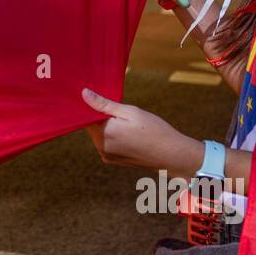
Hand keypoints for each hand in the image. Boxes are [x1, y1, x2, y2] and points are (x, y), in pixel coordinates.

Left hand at [81, 88, 197, 172]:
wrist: (171, 155)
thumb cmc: (154, 130)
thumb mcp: (130, 112)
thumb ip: (104, 104)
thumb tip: (83, 94)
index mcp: (103, 133)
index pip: (86, 116)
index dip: (94, 106)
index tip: (105, 101)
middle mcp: (101, 147)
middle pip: (93, 126)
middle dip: (103, 117)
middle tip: (123, 112)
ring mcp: (106, 156)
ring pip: (100, 134)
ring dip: (108, 127)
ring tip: (129, 125)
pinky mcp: (112, 161)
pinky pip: (106, 143)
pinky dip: (113, 137)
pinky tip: (129, 135)